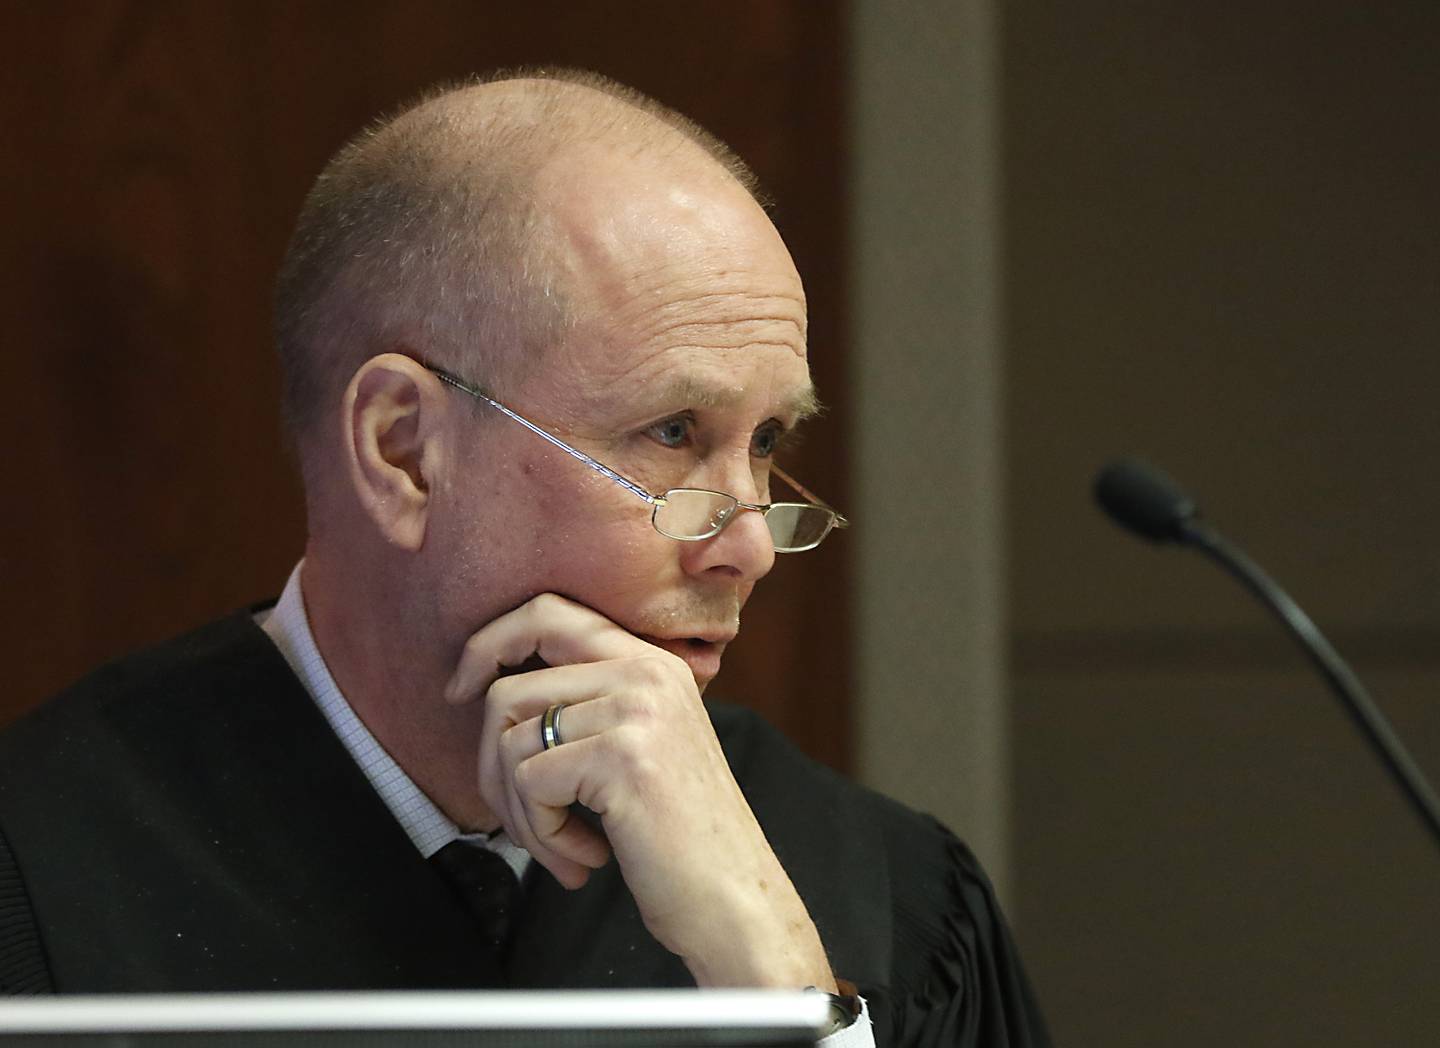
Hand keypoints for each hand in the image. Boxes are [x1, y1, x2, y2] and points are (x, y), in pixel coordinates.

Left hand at [444, 592, 835, 988]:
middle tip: (518, 816)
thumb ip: (588, 705)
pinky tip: (585, 859)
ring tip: (563, 848)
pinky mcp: (621, 756)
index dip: (489, 643)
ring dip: (522, 814)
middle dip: (491, 766)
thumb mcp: (640, 746)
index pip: (548, 612)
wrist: (734, 899)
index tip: (460, 691)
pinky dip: (542, 834)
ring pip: (511, 745)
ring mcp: (635, 709)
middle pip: (509, 689)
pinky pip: (528, 784)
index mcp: (651, 662)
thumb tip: (489, 691)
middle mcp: (645, 672)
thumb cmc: (679, 838)